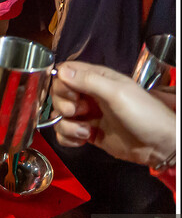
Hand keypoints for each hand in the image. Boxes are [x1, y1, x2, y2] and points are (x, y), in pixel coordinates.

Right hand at [50, 61, 176, 167]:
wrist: (160, 146)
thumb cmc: (145, 115)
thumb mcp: (117, 93)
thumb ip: (89, 81)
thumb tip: (61, 71)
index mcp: (97, 78)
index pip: (65, 72)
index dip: (61, 82)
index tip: (71, 94)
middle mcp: (90, 95)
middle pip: (58, 94)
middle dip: (63, 105)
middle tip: (78, 112)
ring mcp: (88, 115)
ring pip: (59, 115)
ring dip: (66, 125)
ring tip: (85, 131)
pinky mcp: (87, 133)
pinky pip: (65, 133)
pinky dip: (68, 137)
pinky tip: (82, 140)